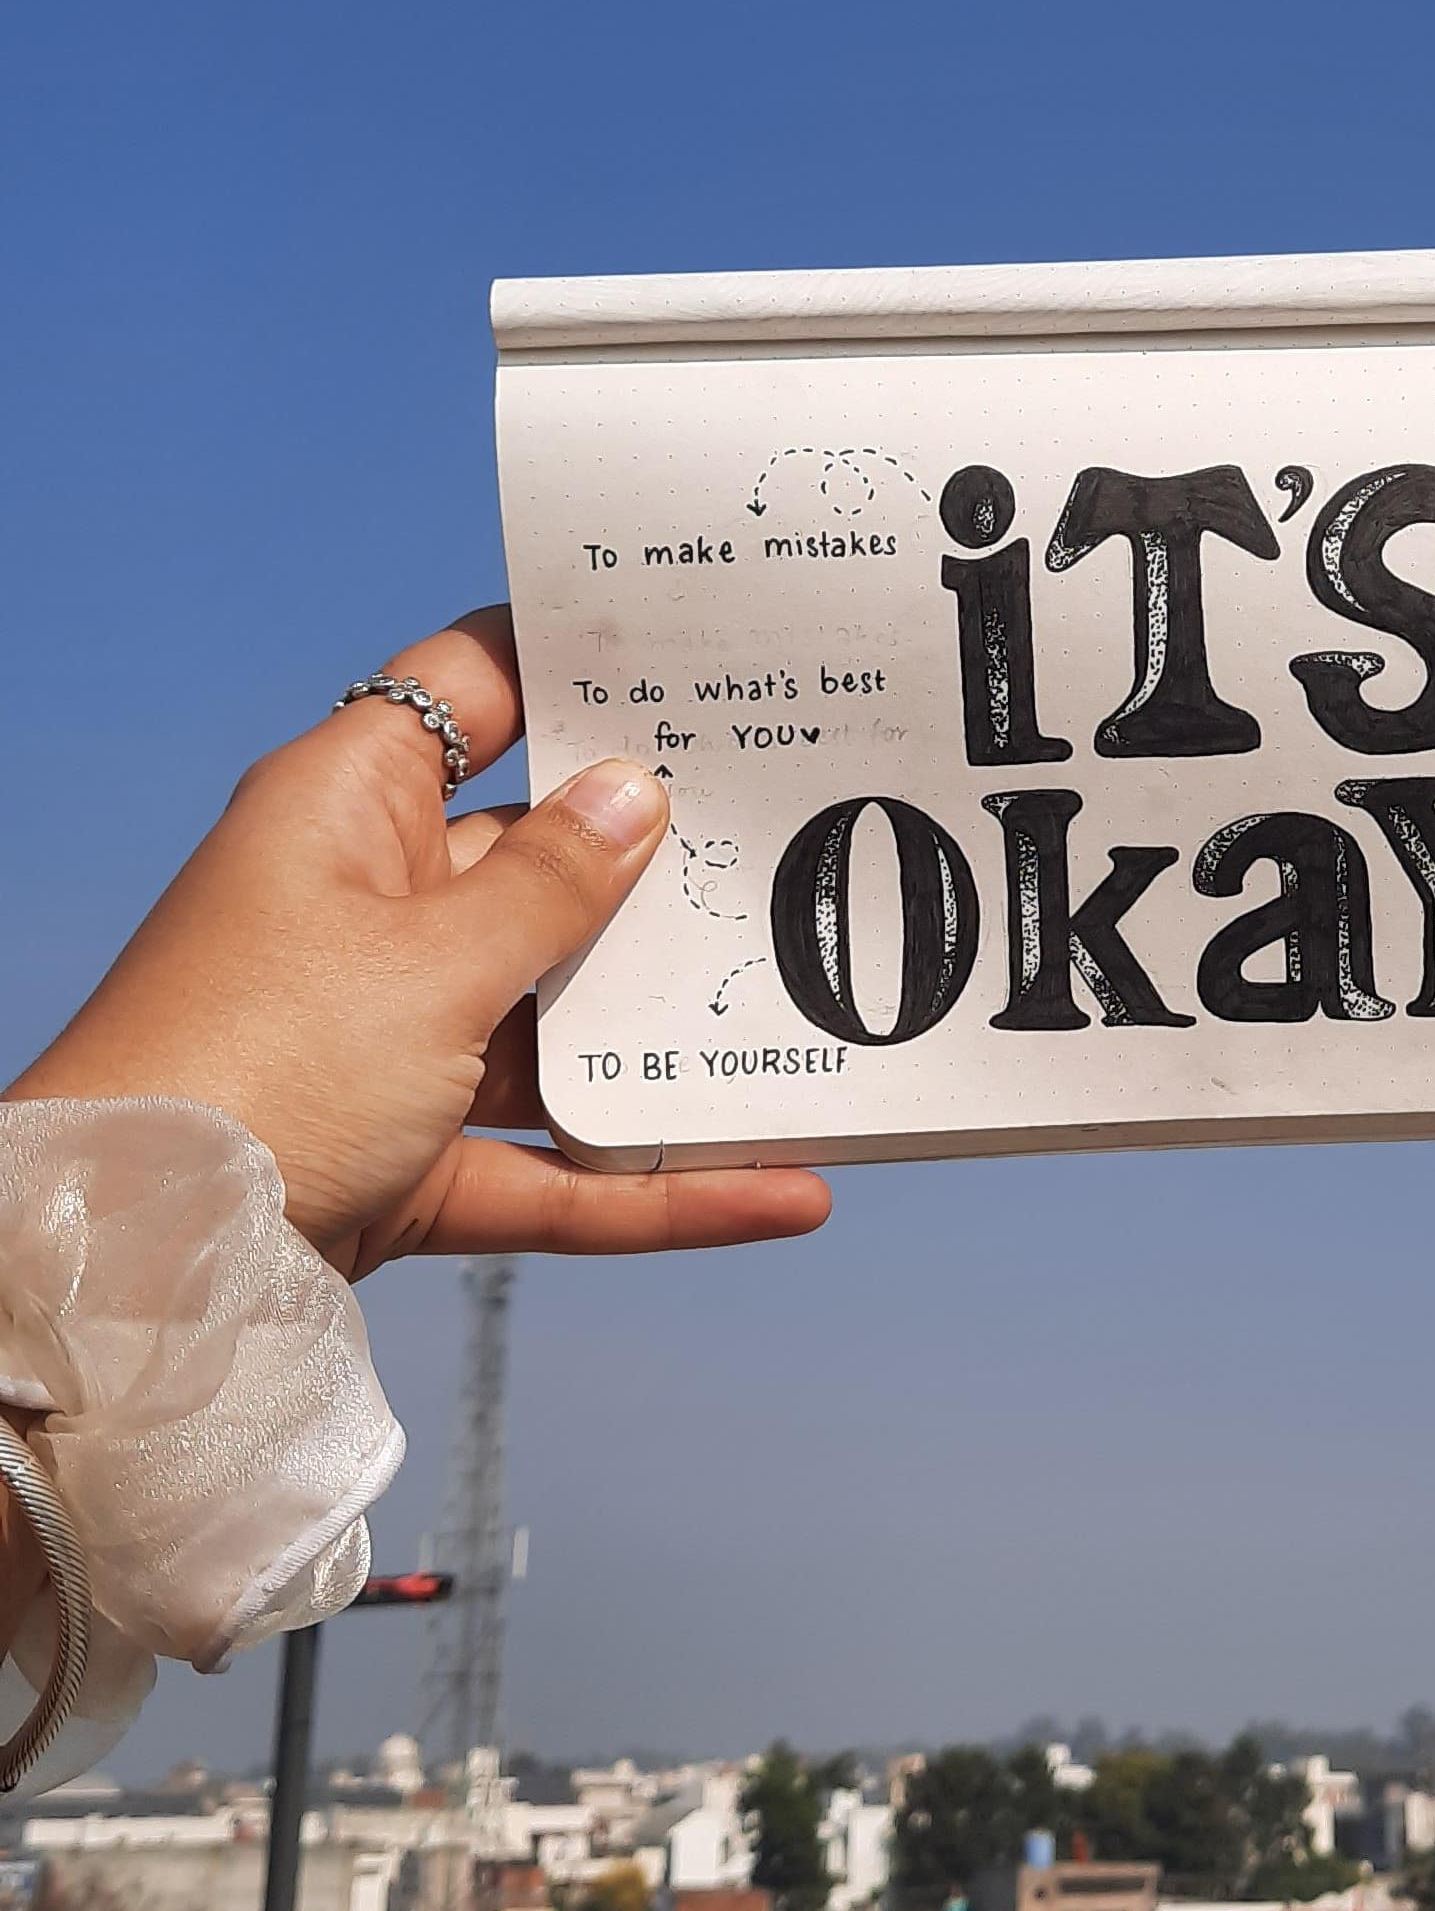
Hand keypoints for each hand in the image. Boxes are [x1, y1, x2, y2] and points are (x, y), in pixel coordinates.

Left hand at [5, 609, 832, 1278]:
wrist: (141, 1259)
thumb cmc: (256, 1065)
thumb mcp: (430, 960)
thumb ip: (551, 884)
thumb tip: (634, 792)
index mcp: (349, 810)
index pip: (467, 693)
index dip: (570, 659)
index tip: (694, 651)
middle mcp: (369, 909)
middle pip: (539, 870)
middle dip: (660, 874)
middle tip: (802, 836)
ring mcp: (389, 1040)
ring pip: (558, 1028)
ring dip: (671, 1045)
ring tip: (817, 1030)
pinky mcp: (407, 1160)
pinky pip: (555, 1163)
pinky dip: (653, 1184)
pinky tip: (781, 1193)